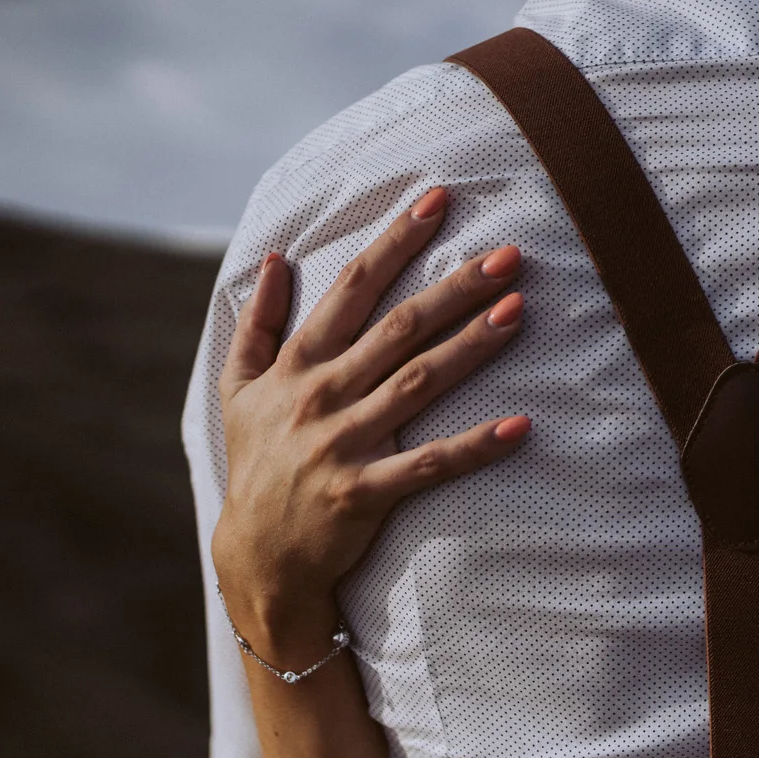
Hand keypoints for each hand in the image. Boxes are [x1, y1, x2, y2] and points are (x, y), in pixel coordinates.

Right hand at [211, 187, 528, 658]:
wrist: (257, 556)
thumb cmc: (257, 465)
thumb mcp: (239, 390)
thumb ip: (257, 324)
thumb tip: (271, 259)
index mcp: (297, 363)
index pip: (354, 287)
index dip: (396, 241)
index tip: (437, 201)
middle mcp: (320, 394)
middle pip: (399, 328)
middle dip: (454, 286)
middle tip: (508, 254)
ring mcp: (342, 442)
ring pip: (418, 383)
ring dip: (471, 346)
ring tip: (518, 310)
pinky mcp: (364, 491)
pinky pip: (429, 464)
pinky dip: (475, 446)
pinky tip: (520, 425)